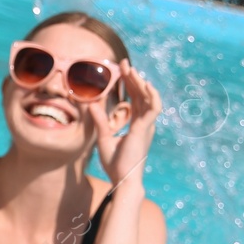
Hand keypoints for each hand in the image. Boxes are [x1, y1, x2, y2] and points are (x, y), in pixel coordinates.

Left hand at [93, 62, 160, 189]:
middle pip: (141, 95)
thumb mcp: (104, 137)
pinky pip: (153, 108)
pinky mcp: (144, 129)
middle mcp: (144, 123)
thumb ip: (101, 120)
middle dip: (133, 78)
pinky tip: (144, 84)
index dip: (130, 84)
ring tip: (130, 69)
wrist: (122, 179)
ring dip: (140, 82)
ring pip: (147, 98)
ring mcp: (146, 125)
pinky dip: (151, 95)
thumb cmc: (115, 164)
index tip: (121, 71)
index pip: (135, 99)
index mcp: (137, 125)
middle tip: (124, 63)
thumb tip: (91, 105)